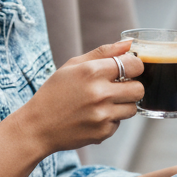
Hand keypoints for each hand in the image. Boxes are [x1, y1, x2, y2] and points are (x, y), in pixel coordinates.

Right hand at [17, 40, 144, 154]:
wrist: (37, 127)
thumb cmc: (55, 92)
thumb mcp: (73, 65)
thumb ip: (104, 52)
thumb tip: (129, 43)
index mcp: (92, 71)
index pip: (134, 65)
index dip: (134, 66)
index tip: (128, 69)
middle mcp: (99, 94)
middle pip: (139, 89)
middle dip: (132, 87)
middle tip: (118, 88)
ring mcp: (102, 115)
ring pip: (132, 108)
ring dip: (122, 105)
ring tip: (103, 103)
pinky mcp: (103, 133)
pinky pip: (119, 123)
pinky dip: (110, 120)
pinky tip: (92, 117)